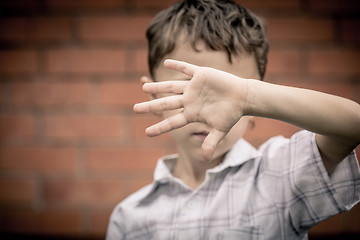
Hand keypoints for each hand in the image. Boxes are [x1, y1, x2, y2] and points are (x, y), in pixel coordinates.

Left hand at [133, 59, 249, 160]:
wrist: (242, 97)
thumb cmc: (231, 114)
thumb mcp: (220, 130)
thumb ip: (211, 142)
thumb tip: (206, 159)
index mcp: (192, 113)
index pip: (172, 122)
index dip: (160, 128)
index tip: (146, 133)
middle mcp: (189, 100)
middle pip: (166, 104)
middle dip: (150, 106)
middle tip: (135, 109)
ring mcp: (193, 87)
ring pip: (172, 87)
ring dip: (158, 87)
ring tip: (143, 87)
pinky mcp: (201, 75)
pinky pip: (187, 69)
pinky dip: (177, 65)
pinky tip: (166, 63)